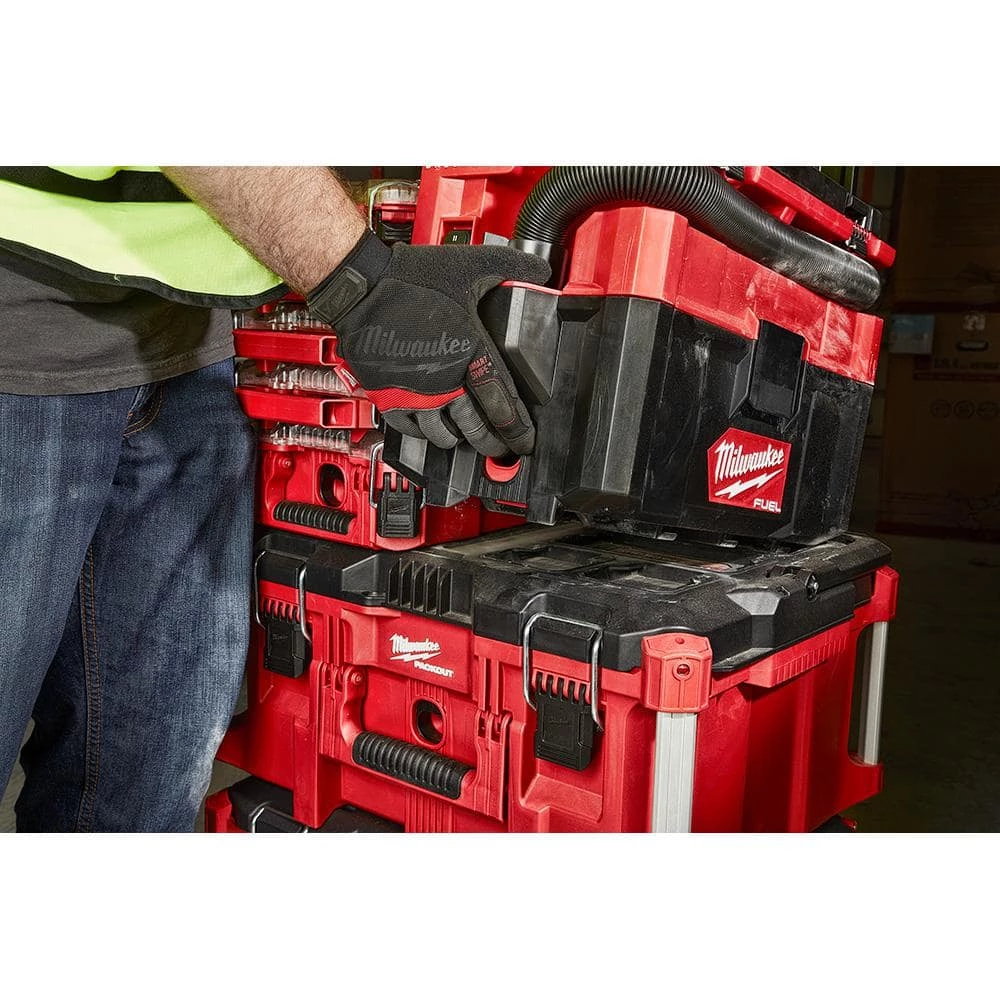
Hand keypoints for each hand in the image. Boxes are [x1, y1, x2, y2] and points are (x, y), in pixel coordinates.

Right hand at [307, 230, 550, 456]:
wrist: (362, 287)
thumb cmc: (412, 278)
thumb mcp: (471, 266)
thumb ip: (512, 266)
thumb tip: (543, 268)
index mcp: (470, 353)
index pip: (503, 404)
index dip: (518, 428)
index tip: (526, 439)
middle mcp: (445, 381)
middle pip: (476, 429)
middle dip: (493, 444)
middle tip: (501, 449)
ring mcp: (415, 393)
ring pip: (443, 435)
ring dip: (458, 440)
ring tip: (466, 438)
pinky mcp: (388, 396)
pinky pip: (411, 430)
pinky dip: (424, 434)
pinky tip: (431, 429)